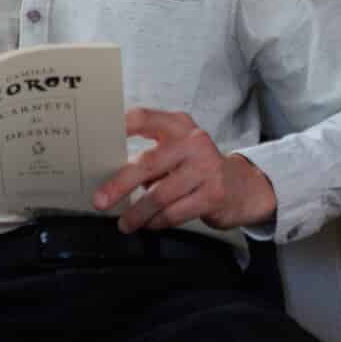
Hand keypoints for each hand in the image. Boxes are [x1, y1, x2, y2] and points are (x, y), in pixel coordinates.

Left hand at [92, 108, 277, 234]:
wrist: (241, 186)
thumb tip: (110, 175)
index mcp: (179, 125)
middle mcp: (193, 141)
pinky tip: (151, 223)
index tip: (98, 139)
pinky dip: (157, 222)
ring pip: (159, 195)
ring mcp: (206, 167)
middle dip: (119, 185)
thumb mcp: (178, 150)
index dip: (119, 127)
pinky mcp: (213, 194)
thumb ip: (151, 154)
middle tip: (100, 201)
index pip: (144, 118)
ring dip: (137, 213)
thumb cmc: (198, 168)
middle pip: (148, 162)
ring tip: (125, 222)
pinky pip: (174, 213)